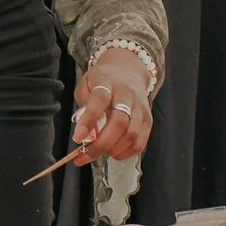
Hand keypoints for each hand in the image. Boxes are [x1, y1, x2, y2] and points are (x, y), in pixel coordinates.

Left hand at [70, 48, 154, 163]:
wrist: (128, 71)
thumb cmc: (103, 80)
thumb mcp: (86, 83)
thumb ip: (83, 104)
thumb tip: (84, 130)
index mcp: (107, 82)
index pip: (100, 100)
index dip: (89, 120)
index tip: (77, 138)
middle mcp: (127, 94)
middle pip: (119, 122)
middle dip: (101, 144)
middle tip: (84, 154)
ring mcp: (140, 108)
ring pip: (132, 135)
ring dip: (113, 150)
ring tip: (98, 152)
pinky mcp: (148, 120)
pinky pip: (140, 142)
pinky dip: (125, 153)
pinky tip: (113, 152)